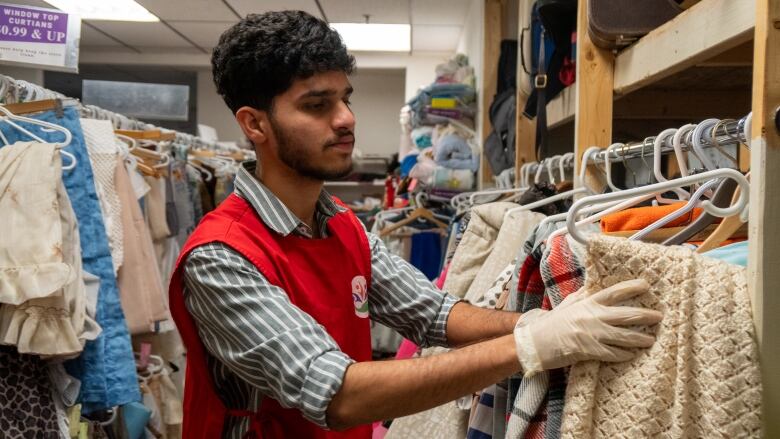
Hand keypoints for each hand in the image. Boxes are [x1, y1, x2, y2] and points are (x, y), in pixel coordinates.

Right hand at [513, 279, 662, 375]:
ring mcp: (594, 334)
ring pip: (625, 336)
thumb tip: (592, 287)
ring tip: (651, 339)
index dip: (632, 287)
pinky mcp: (592, 351)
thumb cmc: (553, 323)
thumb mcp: (568, 304)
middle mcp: (594, 316)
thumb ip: (583, 295)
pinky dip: (625, 354)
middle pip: (627, 314)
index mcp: (589, 302)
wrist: (538, 342)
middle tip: (659, 316)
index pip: (615, 292)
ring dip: (641, 338)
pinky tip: (632, 354)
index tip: (646, 285)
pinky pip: (615, 353)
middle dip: (646, 316)